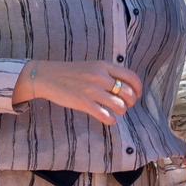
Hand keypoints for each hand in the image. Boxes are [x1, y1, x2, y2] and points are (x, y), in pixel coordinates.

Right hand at [14, 60, 142, 124]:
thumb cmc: (71, 73)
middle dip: (131, 102)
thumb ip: (108, 73)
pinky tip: (109, 120)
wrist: (47, 76)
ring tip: (116, 112)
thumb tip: (126, 85)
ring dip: (122, 111)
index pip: (131, 77)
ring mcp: (92, 90)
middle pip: (128, 93)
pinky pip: (105, 115)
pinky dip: (111, 120)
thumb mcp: (92, 66)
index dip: (138, 89)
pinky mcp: (83, 103)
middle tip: (126, 106)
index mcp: (104, 66)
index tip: (137, 95)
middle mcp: (100, 77)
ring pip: (120, 105)